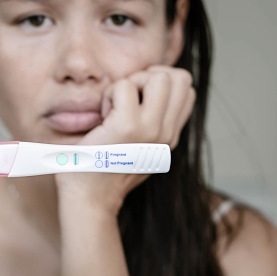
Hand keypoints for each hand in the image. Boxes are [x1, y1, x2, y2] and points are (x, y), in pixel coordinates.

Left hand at [55, 66, 195, 213]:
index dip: (160, 82)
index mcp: (170, 136)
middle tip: (125, 100)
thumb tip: (152, 88)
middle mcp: (166, 133)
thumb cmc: (104, 171)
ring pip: (158, 76)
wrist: (90, 198)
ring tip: (115, 108)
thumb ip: (153, 123)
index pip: (186, 88)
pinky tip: (102, 118)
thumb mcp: (140, 149)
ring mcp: (150, 130)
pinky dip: (109, 94)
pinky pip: (124, 85)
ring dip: (130, 83)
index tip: (137, 99)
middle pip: (178, 76)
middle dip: (147, 77)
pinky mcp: (127, 127)